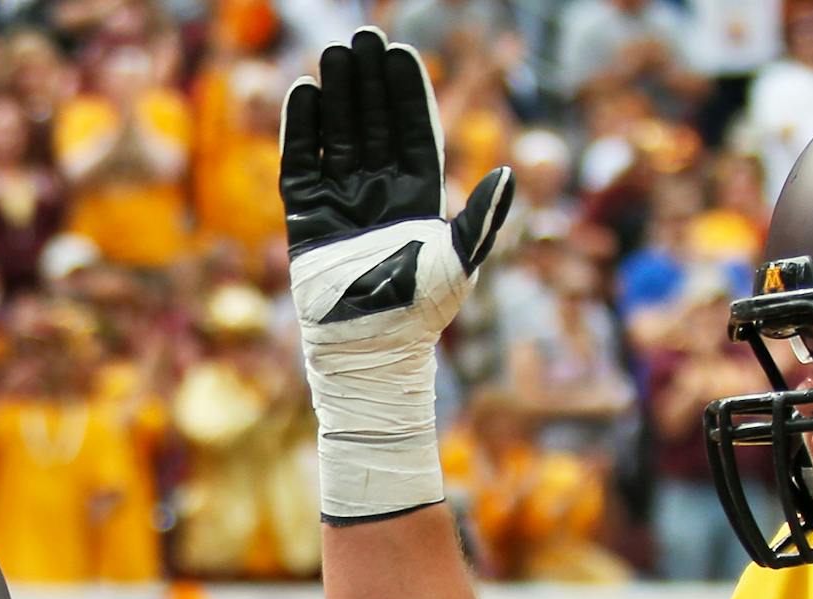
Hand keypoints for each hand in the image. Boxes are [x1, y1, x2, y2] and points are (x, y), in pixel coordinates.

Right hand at [280, 27, 513, 519]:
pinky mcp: (307, 219)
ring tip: (334, 54)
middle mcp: (380, 197)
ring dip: (337, 96)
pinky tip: (304, 93)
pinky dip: (302, 131)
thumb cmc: (422, 311)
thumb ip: (483, 216)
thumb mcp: (462, 260)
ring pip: (339, 136)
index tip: (402, 52)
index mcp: (419, 201)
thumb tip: (510, 173)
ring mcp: (341, 205)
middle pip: (374, 126)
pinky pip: (301, 164)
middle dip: (369, 83)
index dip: (407, 95)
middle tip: (362, 36)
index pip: (413, 135)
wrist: (372, 348)